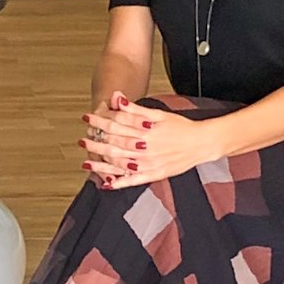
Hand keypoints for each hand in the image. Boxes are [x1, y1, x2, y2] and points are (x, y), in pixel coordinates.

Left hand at [79, 93, 221, 190]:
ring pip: (121, 164)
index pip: (116, 125)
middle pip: (115, 145)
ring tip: (86, 164)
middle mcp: (146, 148)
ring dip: (102, 165)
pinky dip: (120, 183)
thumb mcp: (158, 113)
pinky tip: (107, 184)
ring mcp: (150, 163)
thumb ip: (136, 109)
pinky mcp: (156, 174)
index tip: (87, 118)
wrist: (202, 143)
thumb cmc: (180, 126)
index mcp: (146, 130)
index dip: (99, 122)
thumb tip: (117, 98)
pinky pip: (134, 181)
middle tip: (82, 141)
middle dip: (96, 143)